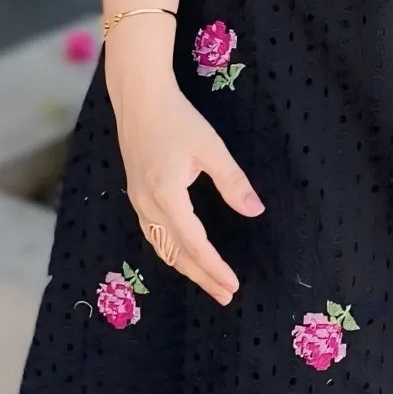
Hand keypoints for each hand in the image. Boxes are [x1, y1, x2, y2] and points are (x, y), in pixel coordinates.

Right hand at [109, 73, 263, 305]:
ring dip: (185, 267)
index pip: (193, 244)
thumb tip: (255, 210)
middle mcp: (148, 205)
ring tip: (208, 282)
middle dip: (201, 276)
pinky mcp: (137, 194)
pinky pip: (153, 234)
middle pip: (175, 253)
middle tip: (225, 295)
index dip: (213, 267)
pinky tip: (183, 255)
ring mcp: (139, 201)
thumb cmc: (177, 118)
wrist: (138, 98)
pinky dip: (171, 251)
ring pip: (161, 246)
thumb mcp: (211, 148)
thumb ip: (232, 182)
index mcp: (166, 195)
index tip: (233, 285)